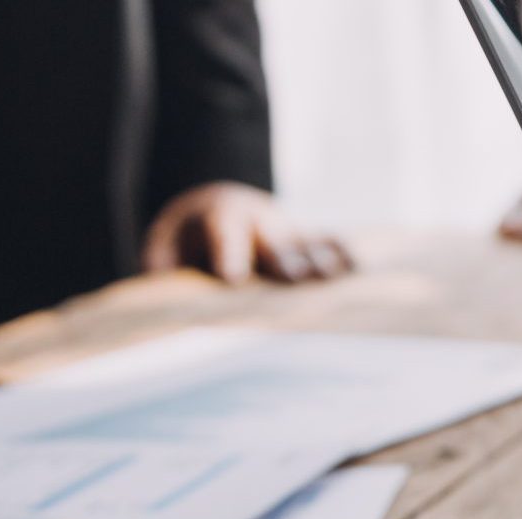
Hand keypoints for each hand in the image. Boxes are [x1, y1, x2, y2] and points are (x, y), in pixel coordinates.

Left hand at [143, 182, 357, 284]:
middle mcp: (258, 220)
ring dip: (318, 260)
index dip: (228, 254)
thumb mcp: (164, 248)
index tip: (233, 278)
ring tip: (330, 277)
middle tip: (293, 276)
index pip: (222, 233)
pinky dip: (342, 254)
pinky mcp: (306, 239)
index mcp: (218, 216)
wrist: (219, 206)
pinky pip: (327, 243)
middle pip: (272, 241)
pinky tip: (358, 269)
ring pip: (302, 245)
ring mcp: (286, 229)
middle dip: (282, 258)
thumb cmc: (187, 239)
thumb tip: (172, 308)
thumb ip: (166, 272)